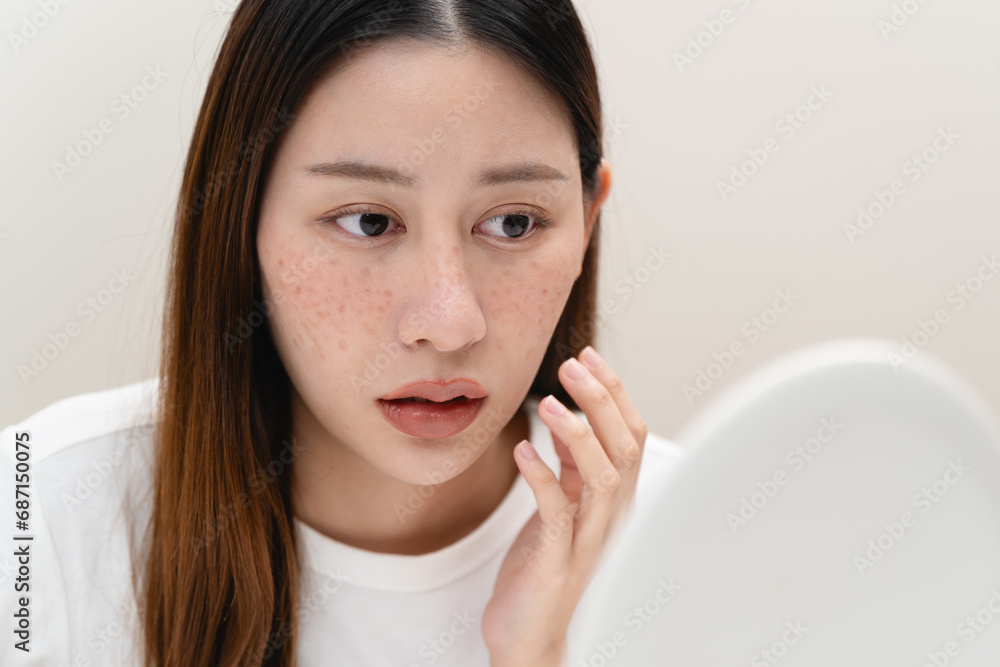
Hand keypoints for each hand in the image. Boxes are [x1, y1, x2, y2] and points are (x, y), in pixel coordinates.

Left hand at [482, 345, 648, 665]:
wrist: (528, 635)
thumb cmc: (543, 568)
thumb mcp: (560, 506)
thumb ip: (570, 467)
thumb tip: (570, 416)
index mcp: (614, 502)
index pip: (630, 435)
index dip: (613, 393)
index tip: (587, 357)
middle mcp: (611, 519)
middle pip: (624, 448)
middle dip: (602, 401)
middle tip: (572, 366)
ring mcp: (588, 542)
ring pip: (602, 478)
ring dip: (579, 435)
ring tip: (550, 404)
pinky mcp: (558, 563)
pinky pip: (557, 514)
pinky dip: (542, 478)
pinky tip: (522, 451)